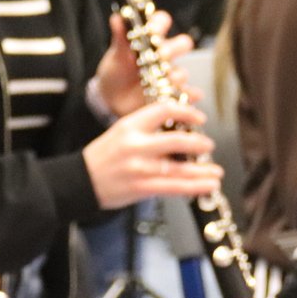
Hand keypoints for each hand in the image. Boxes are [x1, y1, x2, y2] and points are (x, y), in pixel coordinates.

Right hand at [82, 101, 221, 209]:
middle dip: (199, 144)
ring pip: (180, 168)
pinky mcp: (142, 187)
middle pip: (177, 140)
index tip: (199, 118)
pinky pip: (174, 187)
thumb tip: (178, 131)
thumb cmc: (103, 156)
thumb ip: (146, 129)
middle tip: (208, 145)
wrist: (80, 180)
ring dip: (203, 170)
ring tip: (216, 172)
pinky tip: (208, 186)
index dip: (185, 112)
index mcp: (129, 125)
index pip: (162, 110)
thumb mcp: (120, 132)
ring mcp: (139, 167)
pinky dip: (195, 187)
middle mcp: (135, 145)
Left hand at [93, 11, 198, 116]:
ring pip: (182, 72)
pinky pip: (187, 94)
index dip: (161, 23)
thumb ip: (119, 36)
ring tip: (163, 79)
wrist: (111, 97)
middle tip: (161, 54)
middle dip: (175, 48)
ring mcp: (170, 75)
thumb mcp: (116, 54)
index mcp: (151, 40)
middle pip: (183, 44)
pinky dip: (189, 95)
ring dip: (176, 75)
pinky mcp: (172, 94)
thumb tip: (117, 17)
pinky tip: (185, 95)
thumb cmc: (116, 71)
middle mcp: (164, 55)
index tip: (153, 28)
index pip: (162, 22)